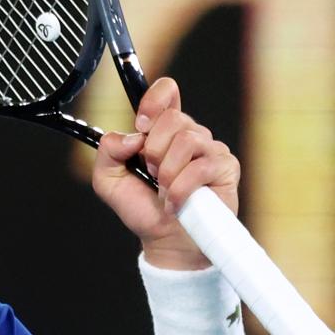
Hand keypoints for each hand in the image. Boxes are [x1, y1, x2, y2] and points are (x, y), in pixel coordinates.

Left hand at [92, 77, 239, 270]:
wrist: (165, 240)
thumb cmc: (142, 208)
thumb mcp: (109, 180)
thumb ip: (108, 152)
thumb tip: (132, 136)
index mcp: (162, 131)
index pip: (167, 93)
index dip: (155, 100)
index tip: (142, 124)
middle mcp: (189, 135)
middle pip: (172, 118)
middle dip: (153, 150)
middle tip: (153, 173)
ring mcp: (210, 149)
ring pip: (187, 140)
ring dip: (167, 171)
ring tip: (165, 189)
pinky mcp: (225, 167)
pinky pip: (200, 167)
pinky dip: (180, 189)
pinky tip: (174, 202)